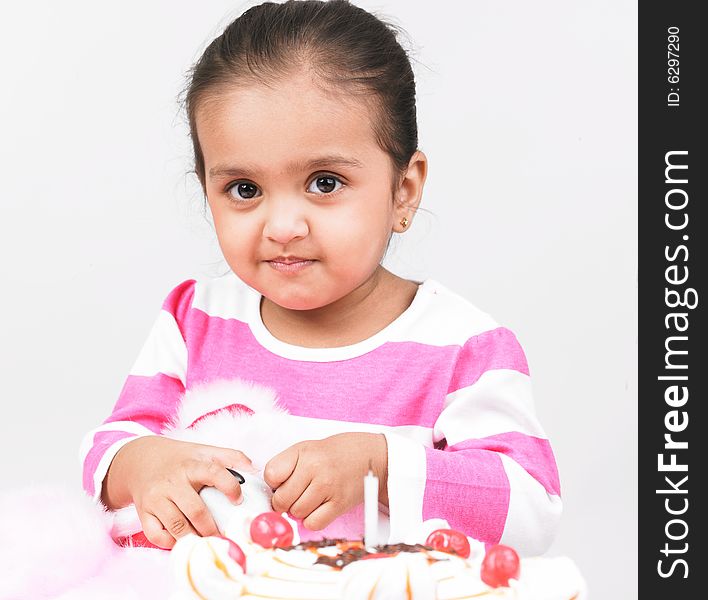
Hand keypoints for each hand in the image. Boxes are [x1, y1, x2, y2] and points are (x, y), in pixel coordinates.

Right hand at [102, 435, 253, 548]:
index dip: (229, 487)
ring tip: (207, 542)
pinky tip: (182, 540)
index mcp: (191, 465)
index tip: (238, 500)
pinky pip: (156, 535)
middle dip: (212, 527)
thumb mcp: (204, 451)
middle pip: (196, 510)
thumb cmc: (180, 459)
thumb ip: (231, 457)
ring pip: (177, 526)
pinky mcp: (143, 513)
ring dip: (195, 538)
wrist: (140, 460)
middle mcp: (172, 482)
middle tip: (225, 536)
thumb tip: (255, 471)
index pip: (213, 472)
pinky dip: (170, 543)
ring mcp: (156, 498)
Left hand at [263, 432, 387, 530]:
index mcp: (303, 451)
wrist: (369, 456)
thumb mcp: (307, 448)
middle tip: (295, 494)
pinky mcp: (339, 503)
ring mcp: (328, 487)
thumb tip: (270, 495)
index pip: (271, 475)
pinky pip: (313, 523)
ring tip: (310, 498)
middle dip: (284, 501)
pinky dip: (312, 520)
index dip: (273, 482)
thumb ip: (287, 466)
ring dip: (299, 511)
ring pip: (296, 513)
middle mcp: (314, 468)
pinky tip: (319, 507)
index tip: (283, 481)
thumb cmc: (334, 453)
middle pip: (281, 499)